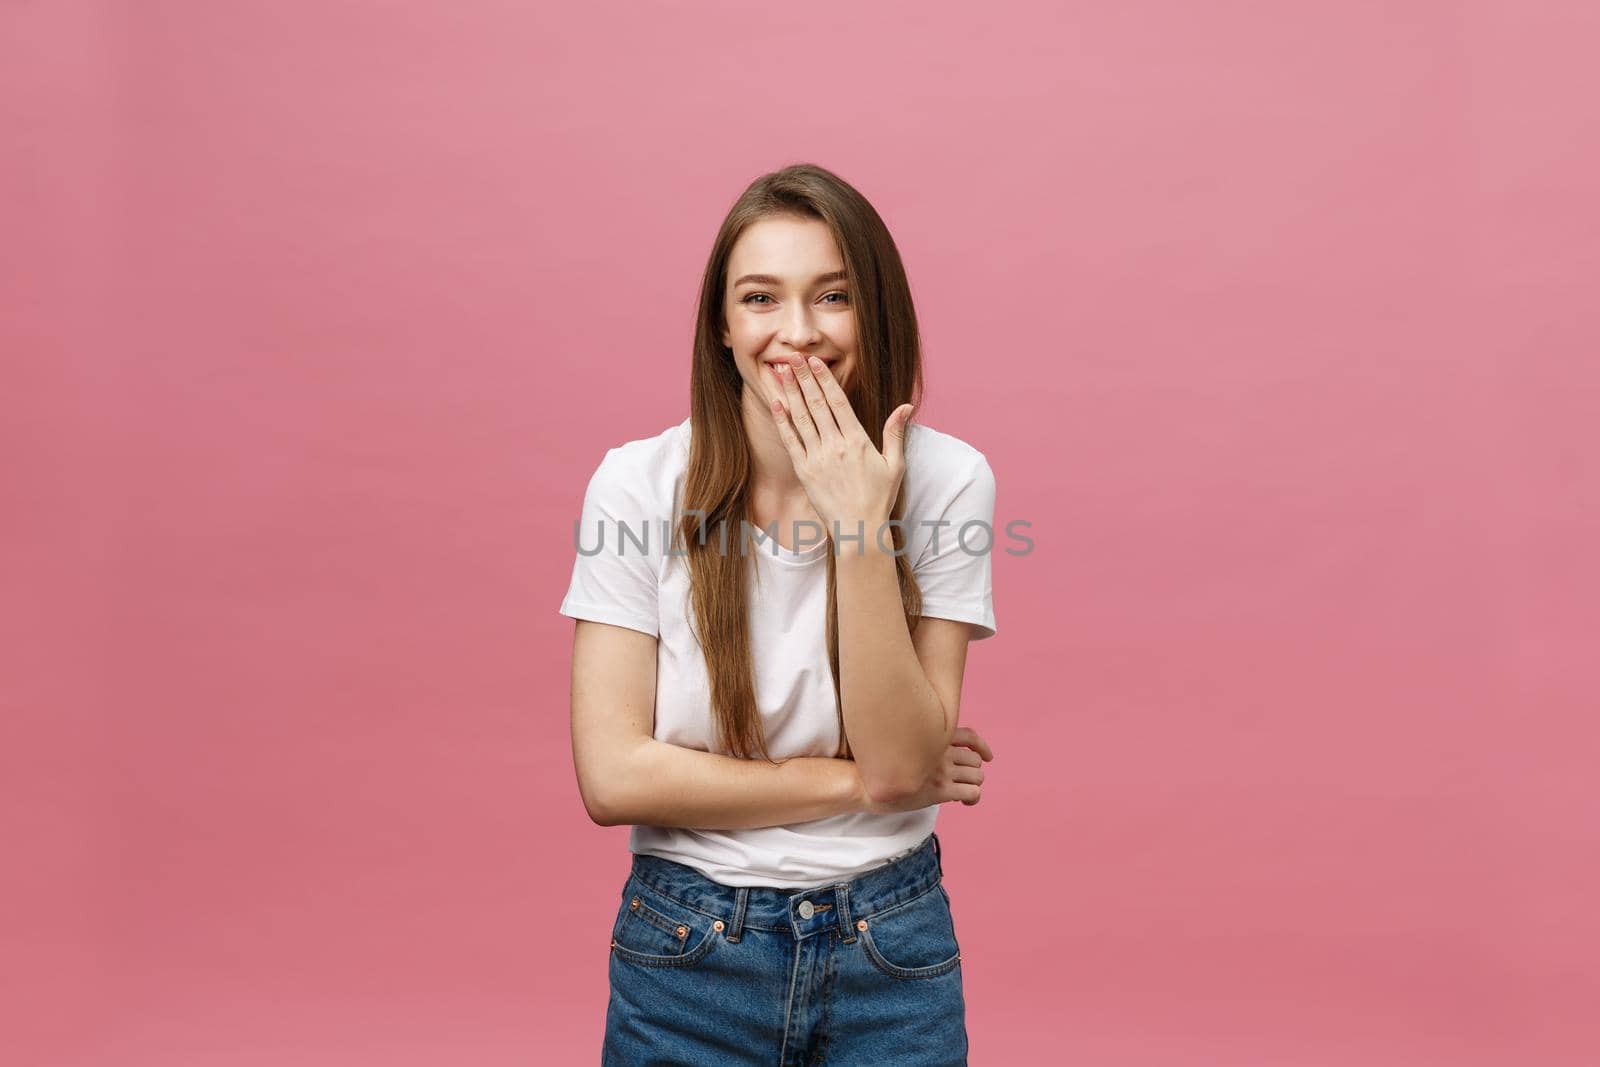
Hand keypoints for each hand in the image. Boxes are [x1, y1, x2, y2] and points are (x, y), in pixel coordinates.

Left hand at [768, 353, 912, 538]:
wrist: (859, 530)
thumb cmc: (879, 498)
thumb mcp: (895, 464)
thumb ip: (896, 432)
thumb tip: (907, 406)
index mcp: (857, 440)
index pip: (837, 401)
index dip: (825, 379)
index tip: (815, 362)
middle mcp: (835, 446)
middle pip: (816, 404)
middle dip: (803, 378)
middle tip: (792, 357)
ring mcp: (817, 458)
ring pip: (801, 418)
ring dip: (790, 393)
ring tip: (780, 372)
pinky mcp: (804, 472)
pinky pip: (791, 442)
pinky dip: (783, 422)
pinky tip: (776, 404)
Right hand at [858, 726, 994, 814]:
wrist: (862, 782)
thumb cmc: (875, 766)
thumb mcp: (899, 746)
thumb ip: (918, 744)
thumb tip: (927, 750)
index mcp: (932, 738)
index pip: (969, 736)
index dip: (982, 747)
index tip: (987, 756)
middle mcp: (940, 751)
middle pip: (975, 760)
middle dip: (973, 771)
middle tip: (963, 782)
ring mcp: (941, 771)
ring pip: (977, 776)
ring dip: (973, 785)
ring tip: (963, 794)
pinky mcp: (940, 791)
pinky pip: (972, 793)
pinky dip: (973, 798)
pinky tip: (964, 803)